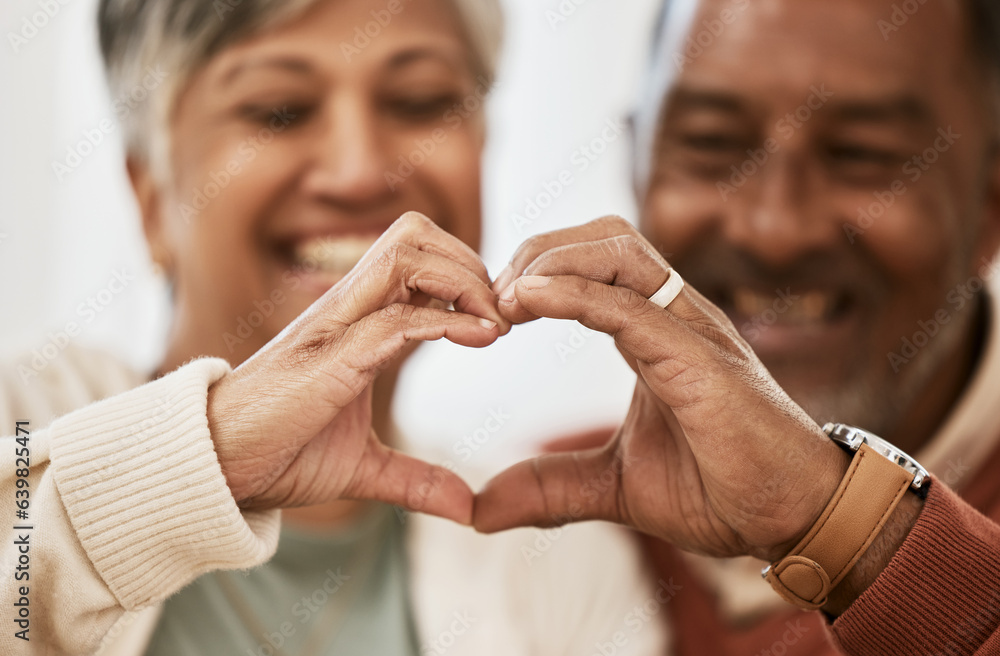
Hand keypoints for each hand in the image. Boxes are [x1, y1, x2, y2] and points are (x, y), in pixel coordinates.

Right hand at [207, 212, 507, 523]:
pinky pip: (398, 317)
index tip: (497, 320)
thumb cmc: (279, 455)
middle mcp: (347, 310)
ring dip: (462, 278)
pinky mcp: (332, 357)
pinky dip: (448, 320)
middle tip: (500, 313)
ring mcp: (337, 326)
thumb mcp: (363, 469)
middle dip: (469, 261)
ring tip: (493, 323)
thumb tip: (467, 507)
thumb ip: (415, 479)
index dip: (466, 275)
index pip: (418, 259)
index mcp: (356, 323)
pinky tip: (481, 338)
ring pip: (406, 253)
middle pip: (415, 234)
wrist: (216, 470)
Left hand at [476, 216, 850, 560]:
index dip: (539, 272)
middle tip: (492, 298)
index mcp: (656, 333)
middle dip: (539, 251)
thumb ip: (551, 486)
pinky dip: (574, 295)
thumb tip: (482, 509)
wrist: (795, 519)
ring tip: (505, 298)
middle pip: (604, 238)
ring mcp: (693, 331)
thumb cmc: (721, 490)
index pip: (595, 265)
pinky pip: (631, 307)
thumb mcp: (615, 485)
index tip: (492, 309)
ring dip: (551, 263)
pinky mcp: (702, 361)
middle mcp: (676, 317)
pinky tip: (528, 303)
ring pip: (619, 251)